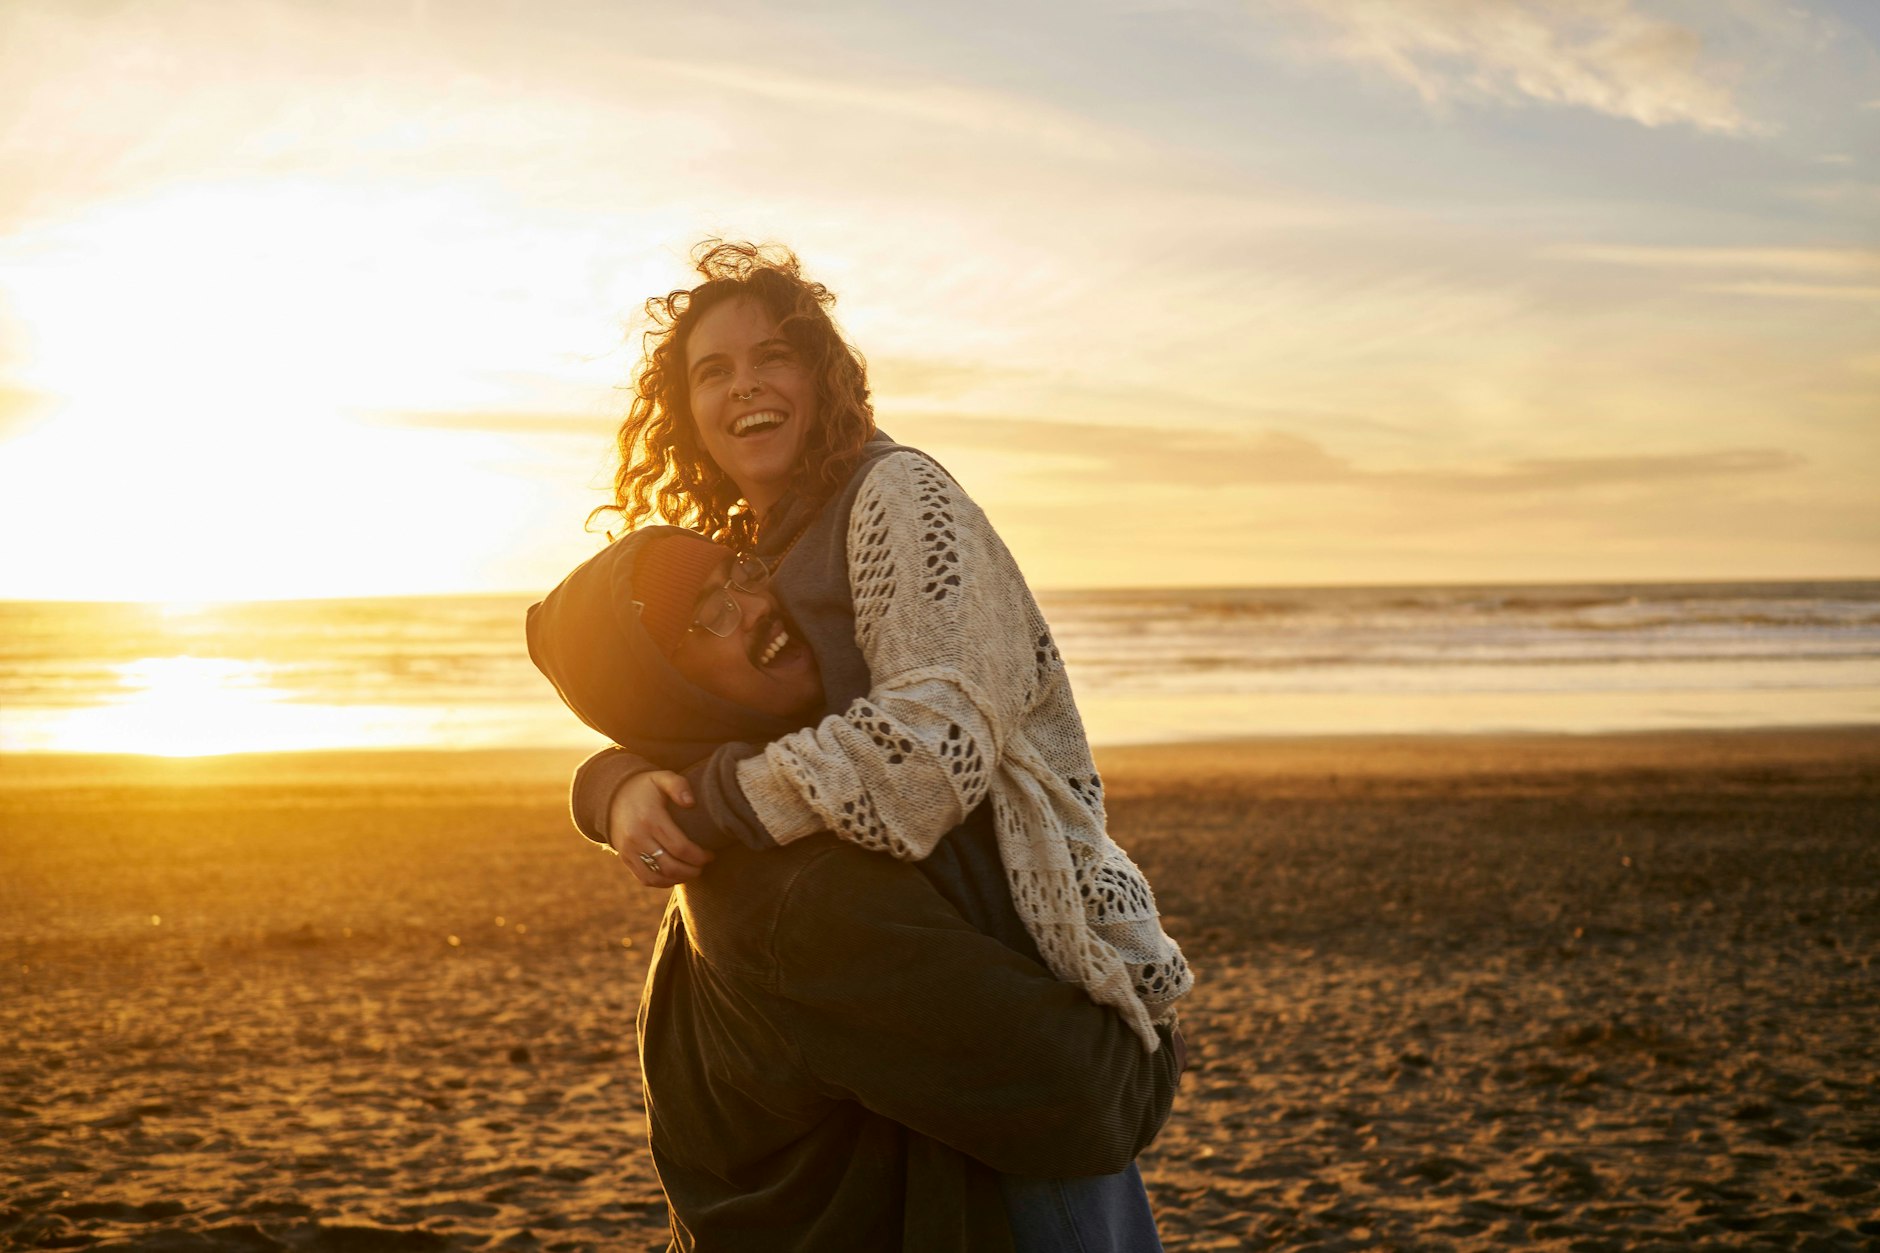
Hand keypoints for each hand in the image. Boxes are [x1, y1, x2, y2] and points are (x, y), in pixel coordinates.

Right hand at [607, 770, 712, 888]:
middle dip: (692, 870)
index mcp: (650, 819)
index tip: (710, 855)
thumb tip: (691, 802)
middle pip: (670, 866)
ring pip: (657, 877)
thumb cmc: (645, 788)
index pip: (680, 847)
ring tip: (692, 872)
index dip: (699, 856)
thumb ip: (678, 785)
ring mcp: (629, 850)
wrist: (613, 797)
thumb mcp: (661, 778)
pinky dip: (663, 882)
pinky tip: (675, 875)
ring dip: (679, 879)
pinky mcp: (625, 858)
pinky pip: (645, 879)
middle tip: (703, 866)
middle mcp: (637, 838)